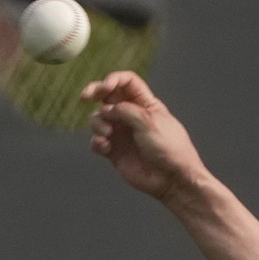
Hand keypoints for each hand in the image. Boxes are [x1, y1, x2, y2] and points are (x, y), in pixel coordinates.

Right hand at [85, 72, 208, 203]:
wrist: (172, 179)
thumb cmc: (169, 149)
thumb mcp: (148, 121)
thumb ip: (124, 110)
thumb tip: (105, 109)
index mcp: (145, 104)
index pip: (126, 83)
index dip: (113, 80)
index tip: (104, 87)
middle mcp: (132, 116)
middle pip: (108, 96)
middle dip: (95, 93)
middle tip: (86, 97)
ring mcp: (122, 134)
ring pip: (98, 119)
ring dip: (98, 123)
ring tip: (108, 133)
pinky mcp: (115, 151)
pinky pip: (97, 142)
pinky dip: (97, 142)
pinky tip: (106, 147)